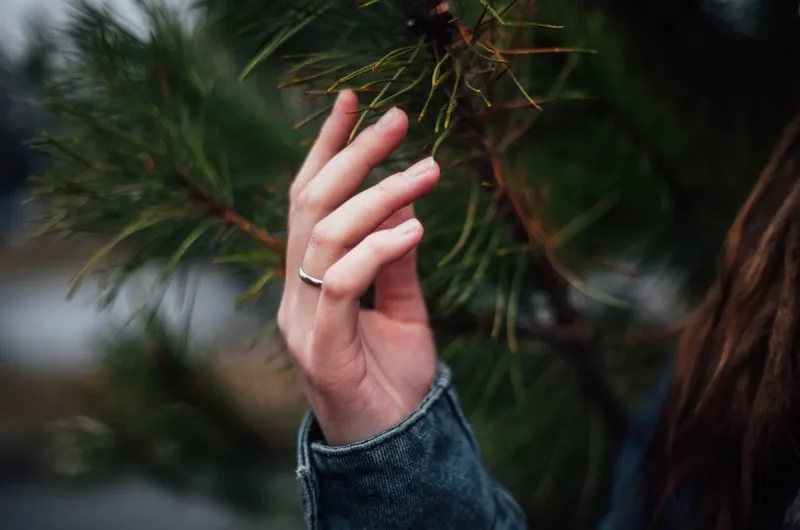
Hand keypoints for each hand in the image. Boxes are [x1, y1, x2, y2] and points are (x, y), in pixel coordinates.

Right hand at [277, 91, 439, 445]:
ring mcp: (302, 320)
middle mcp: (295, 291)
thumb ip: (397, 259)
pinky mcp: (320, 349)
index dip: (327, 147)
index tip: (354, 100)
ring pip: (326, 235)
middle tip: (399, 119)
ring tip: (428, 170)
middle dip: (353, 154)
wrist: (390, 447)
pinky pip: (341, 283)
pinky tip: (414, 228)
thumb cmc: (393, 377)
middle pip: (312, 205)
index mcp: (310, 277)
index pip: (309, 199)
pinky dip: (378, 249)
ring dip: (380, 195)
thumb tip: (406, 204)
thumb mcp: (403, 308)